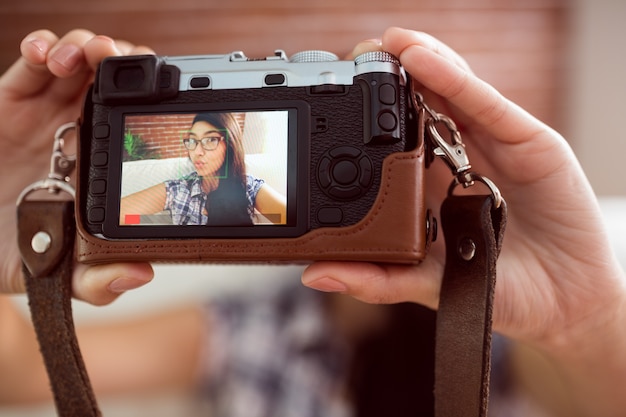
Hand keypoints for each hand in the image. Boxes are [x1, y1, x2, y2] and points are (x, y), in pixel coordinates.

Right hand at [0, 29, 153, 303]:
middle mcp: (81, 130)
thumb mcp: (61, 273)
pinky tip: (46, 54)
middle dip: (127, 62)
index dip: (153, 100)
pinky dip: (42, 47)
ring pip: (79, 62)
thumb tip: (141, 274)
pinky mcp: (12, 99)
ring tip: (86, 58)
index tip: (164, 96)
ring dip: (89, 47)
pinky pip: (31, 64)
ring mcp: (48, 112)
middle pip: (115, 80)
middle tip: (127, 65)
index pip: (138, 121)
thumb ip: (98, 280)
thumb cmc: (19, 250)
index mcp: (103, 162)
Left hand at [302, 27, 625, 350]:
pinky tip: (423, 60)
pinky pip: (487, 106)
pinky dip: (455, 80)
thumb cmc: (498, 289)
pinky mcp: (530, 142)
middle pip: (422, 103)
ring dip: (419, 61)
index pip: (397, 136)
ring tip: (385, 43)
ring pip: (453, 91)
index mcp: (431, 184)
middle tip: (354, 54)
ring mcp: (494, 146)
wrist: (562, 304)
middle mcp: (460, 157)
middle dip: (390, 76)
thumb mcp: (427, 282)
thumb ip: (378, 277)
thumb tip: (315, 274)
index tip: (333, 95)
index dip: (369, 114)